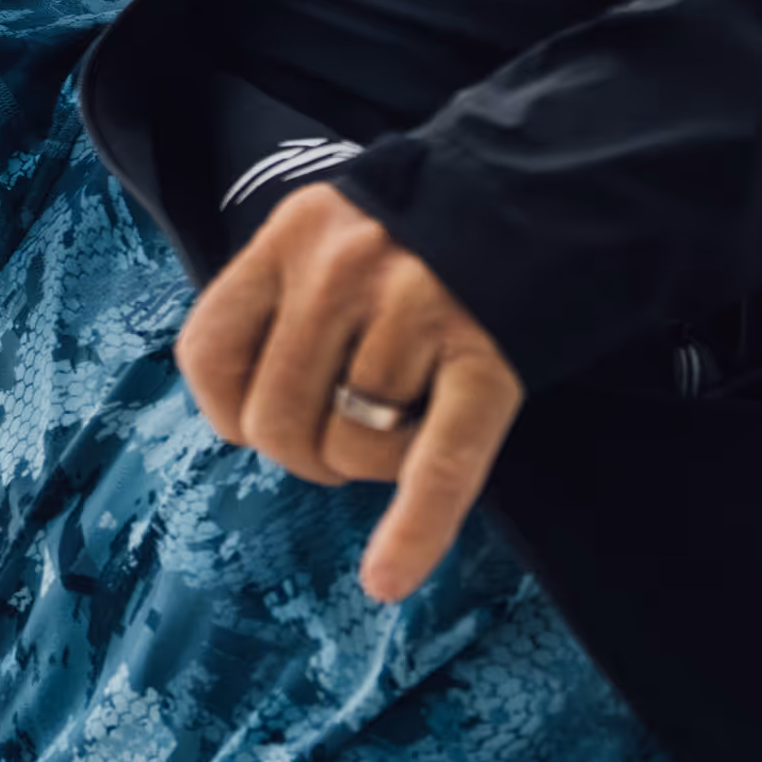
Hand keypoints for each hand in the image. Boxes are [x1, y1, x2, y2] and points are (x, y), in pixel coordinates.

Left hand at [174, 183, 522, 603]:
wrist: (551, 185)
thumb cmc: (423, 238)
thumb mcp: (335, 234)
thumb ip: (285, 304)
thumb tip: (252, 423)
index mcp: (292, 236)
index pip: (210, 353)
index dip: (228, 411)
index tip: (258, 422)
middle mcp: (342, 268)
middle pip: (276, 420)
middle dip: (307, 453)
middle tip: (352, 432)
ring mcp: (416, 309)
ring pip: (351, 448)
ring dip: (374, 464)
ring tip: (412, 421)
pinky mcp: (487, 356)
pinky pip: (436, 464)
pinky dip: (415, 530)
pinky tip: (391, 576)